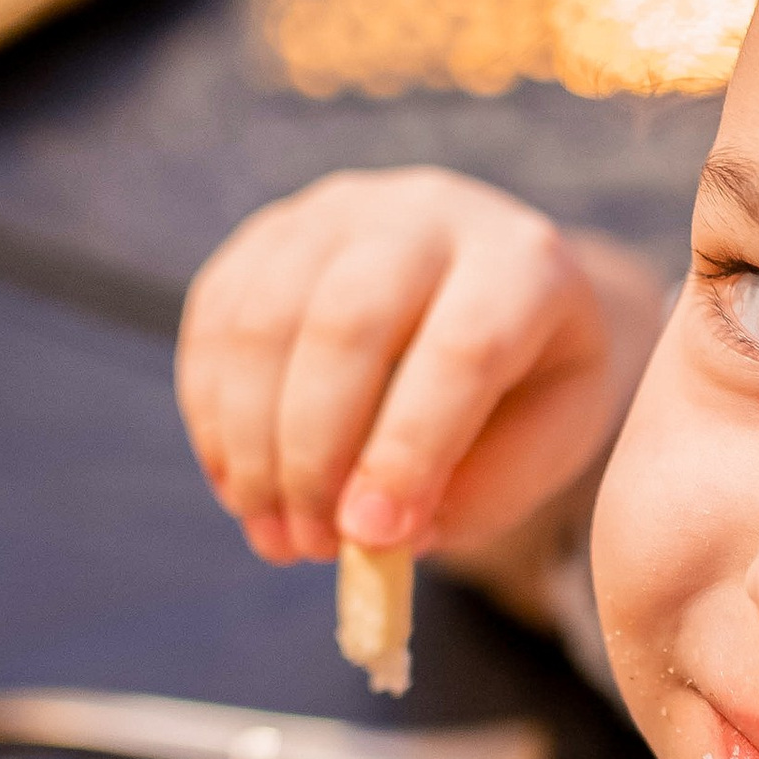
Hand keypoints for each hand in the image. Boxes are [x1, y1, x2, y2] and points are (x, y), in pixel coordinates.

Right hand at [177, 170, 665, 568]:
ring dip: (253, 446)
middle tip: (312, 546)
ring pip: (264, 321)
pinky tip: (240, 485)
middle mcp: (428, 213)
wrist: (495, 290)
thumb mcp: (545, 440)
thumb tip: (374, 535)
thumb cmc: (527, 382)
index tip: (370, 537)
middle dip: (314, 454)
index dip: (408, 449)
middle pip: (346, 324)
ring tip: (276, 534)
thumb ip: (476, 491)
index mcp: (523, 263)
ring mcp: (339, 212)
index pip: (462, 349)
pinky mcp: (270, 233)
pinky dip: (213, 416)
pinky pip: (216, 321)